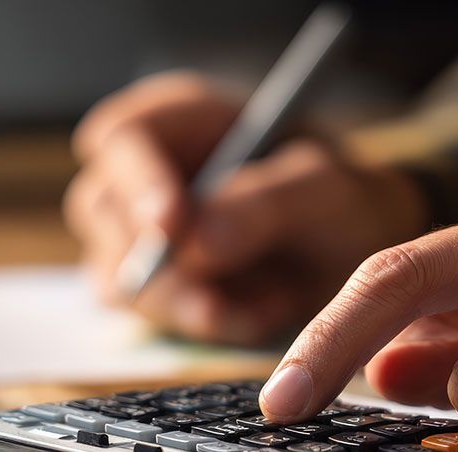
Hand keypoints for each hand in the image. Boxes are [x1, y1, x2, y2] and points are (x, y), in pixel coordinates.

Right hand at [63, 71, 426, 344]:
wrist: (354, 251)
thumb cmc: (339, 198)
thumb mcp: (327, 189)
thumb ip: (269, 203)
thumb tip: (197, 243)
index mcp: (178, 120)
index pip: (122, 137)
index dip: (137, 180)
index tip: (171, 227)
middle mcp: (144, 173)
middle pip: (104, 211)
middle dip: (156, 263)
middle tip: (212, 302)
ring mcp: (138, 234)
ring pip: (118, 276)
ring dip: (188, 305)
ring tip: (272, 302)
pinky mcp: (151, 287)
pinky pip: (153, 317)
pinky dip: (209, 325)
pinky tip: (263, 313)